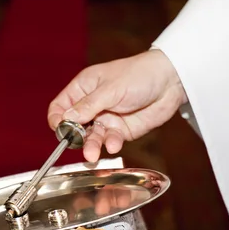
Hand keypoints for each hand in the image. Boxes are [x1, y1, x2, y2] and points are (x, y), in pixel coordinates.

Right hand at [47, 49, 187, 161]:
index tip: (61, 130)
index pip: (60, 107)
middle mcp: (91, 106)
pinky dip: (111, 144)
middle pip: (73, 127)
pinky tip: (115, 144)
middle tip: (80, 145)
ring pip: (91, 137)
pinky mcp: (120, 131)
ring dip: (91, 146)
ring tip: (93, 154)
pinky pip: (110, 141)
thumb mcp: (110, 89)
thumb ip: (88, 106)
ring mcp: (105, 119)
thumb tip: (65, 119)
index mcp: (83, 88)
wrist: (171, 81)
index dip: (57, 120)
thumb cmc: (138, 74)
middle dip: (75, 138)